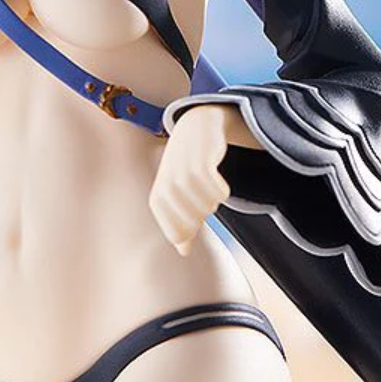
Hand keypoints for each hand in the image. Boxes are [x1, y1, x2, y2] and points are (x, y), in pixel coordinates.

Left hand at [148, 104, 242, 256]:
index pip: (176, 233)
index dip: (190, 232)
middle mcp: (167, 187)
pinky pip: (219, 192)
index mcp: (158, 198)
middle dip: (204, 214)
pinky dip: (222, 191)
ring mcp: (183, 174)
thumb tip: (183, 252)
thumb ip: (180, 223)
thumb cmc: (184, 169)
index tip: (194, 218)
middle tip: (202, 197)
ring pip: (209, 207)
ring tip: (208, 186)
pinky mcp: (201, 163)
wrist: (194, 129)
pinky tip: (218, 181)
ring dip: (214, 201)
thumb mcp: (177, 196)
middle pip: (196, 221)